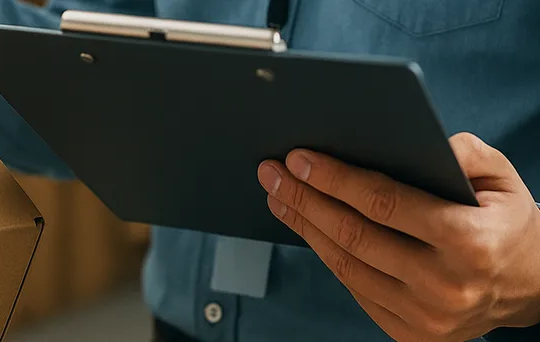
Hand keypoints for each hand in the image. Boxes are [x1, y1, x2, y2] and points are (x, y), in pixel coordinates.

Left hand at [257, 132, 539, 340]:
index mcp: (468, 240)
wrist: (532, 286)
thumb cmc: (507, 222)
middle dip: (304, 199)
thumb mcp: (502, 176)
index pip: (383, 203)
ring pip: (346, 266)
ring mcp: (426, 316)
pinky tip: (307, 228)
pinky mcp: (411, 334)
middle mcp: (445, 285)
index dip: (334, 179)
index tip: (298, 158)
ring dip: (304, 227)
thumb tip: (410, 139)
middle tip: (272, 172)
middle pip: (353, 235)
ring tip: (279, 197)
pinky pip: (355, 290)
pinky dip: (326, 256)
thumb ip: (463, 151)